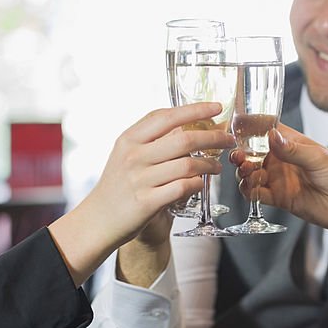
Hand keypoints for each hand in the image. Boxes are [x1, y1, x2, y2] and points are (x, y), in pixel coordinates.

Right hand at [85, 102, 234, 245]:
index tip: (216, 107)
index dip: (195, 109)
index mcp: (129, 139)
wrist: (99, 220)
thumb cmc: (118, 184)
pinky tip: (200, 183)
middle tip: (228, 139)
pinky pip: (183, 188)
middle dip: (213, 137)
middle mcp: (134, 156)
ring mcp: (140, 180)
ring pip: (187, 165)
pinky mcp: (147, 202)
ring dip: (209, 165)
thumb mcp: (126, 153)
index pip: (166, 116)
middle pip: (184, 139)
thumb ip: (151, 137)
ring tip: (216, 167)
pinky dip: (196, 184)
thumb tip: (187, 121)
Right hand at [231, 124, 327, 237]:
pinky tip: (252, 187)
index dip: (249, 129)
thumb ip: (293, 150)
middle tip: (238, 156)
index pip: (264, 131)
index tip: (237, 129)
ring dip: (243, 171)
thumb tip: (271, 136)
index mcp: (290, 143)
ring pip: (250, 173)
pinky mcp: (278, 198)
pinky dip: (249, 190)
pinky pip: (256, 194)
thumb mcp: (319, 158)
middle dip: (240, 153)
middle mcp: (280, 159)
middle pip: (251, 153)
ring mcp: (278, 179)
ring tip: (248, 171)